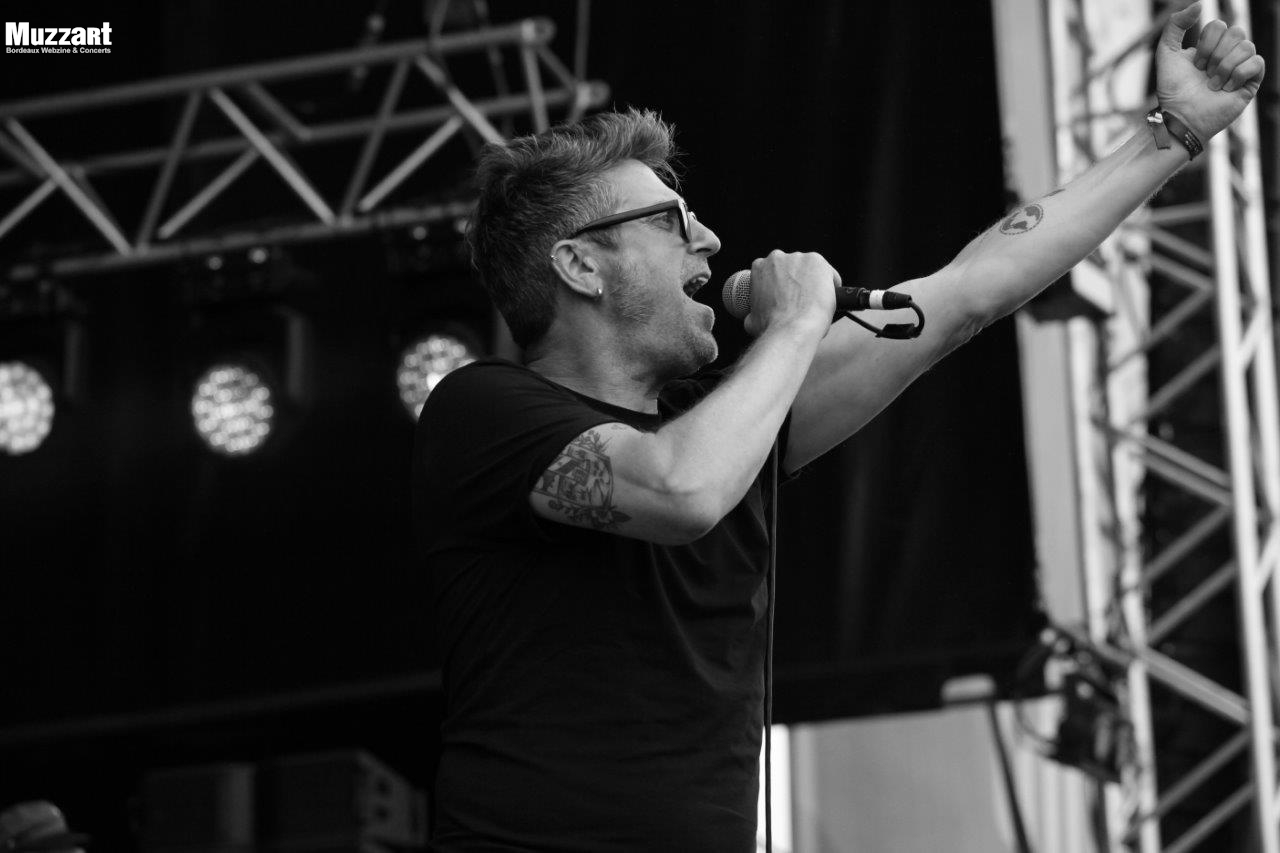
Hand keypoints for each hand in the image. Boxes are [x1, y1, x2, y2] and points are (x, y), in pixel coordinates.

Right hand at [743, 250, 837, 337]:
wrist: (793, 328)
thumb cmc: (772, 327)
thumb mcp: (752, 320)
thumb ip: (752, 313)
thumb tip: (751, 318)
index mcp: (759, 267)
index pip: (773, 273)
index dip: (780, 286)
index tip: (786, 297)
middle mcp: (777, 257)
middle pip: (792, 269)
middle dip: (796, 282)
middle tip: (800, 300)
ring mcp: (798, 257)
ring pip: (810, 270)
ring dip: (813, 283)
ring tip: (815, 302)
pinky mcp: (817, 261)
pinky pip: (828, 274)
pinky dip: (831, 285)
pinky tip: (829, 297)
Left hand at [1156, 1, 1265, 140]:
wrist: (1180, 117)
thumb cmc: (1172, 90)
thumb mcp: (1166, 53)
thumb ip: (1175, 26)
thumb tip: (1199, 4)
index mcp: (1211, 46)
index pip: (1219, 25)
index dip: (1206, 43)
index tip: (1195, 64)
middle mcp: (1228, 55)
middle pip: (1236, 32)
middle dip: (1215, 54)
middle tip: (1204, 74)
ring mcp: (1241, 68)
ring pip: (1246, 47)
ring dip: (1224, 67)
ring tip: (1213, 85)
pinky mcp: (1251, 83)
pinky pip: (1257, 62)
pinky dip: (1239, 74)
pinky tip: (1227, 89)